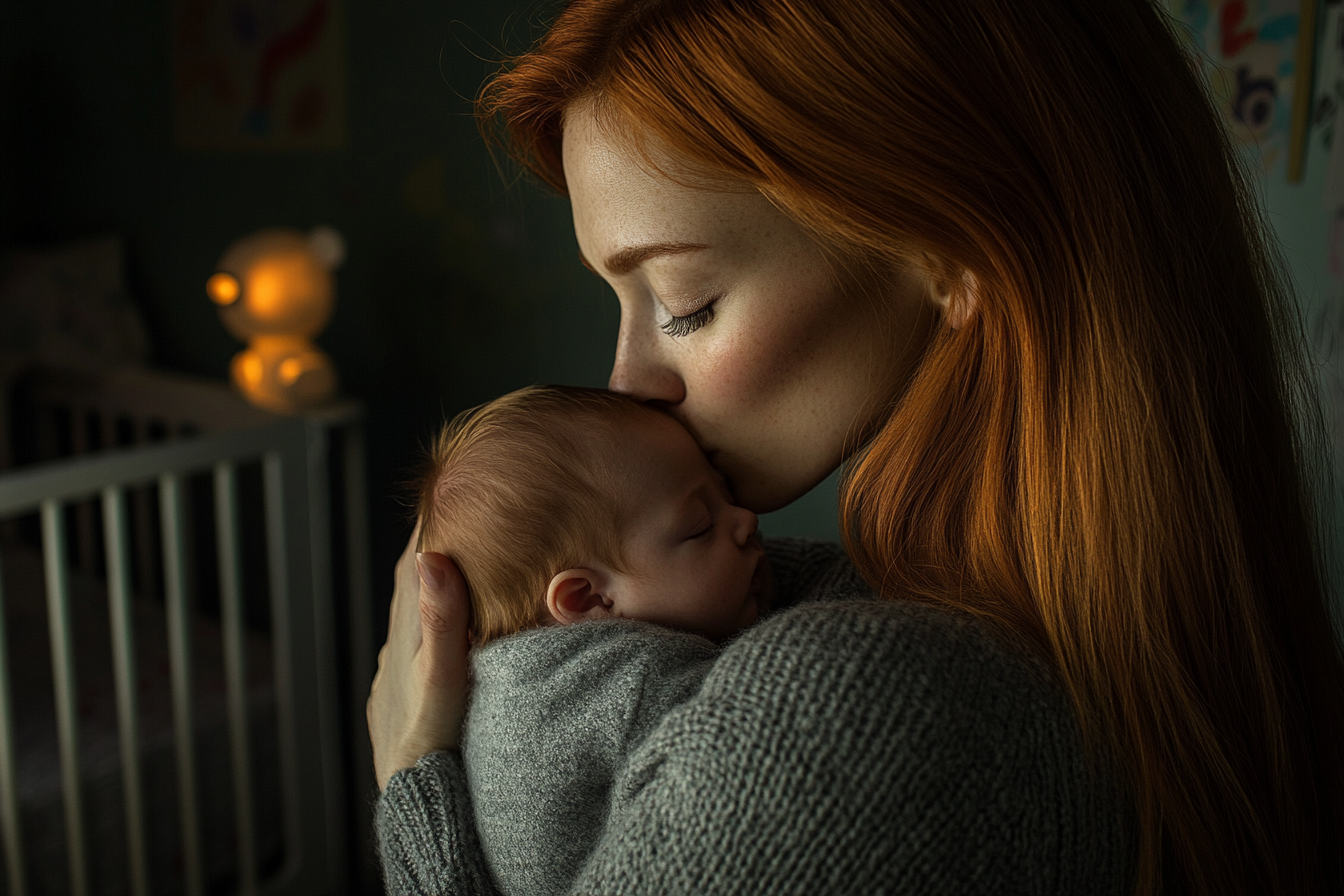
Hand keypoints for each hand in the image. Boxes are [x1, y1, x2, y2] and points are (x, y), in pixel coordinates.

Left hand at [367, 523, 471, 790]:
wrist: (415, 800)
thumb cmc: (430, 743)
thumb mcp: (442, 679)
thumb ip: (440, 619)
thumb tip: (430, 557)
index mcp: (407, 625)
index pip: (417, 555)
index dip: (436, 518)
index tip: (457, 483)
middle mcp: (399, 637)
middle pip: (416, 573)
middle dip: (441, 537)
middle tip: (469, 502)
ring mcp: (401, 661)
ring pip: (418, 603)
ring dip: (439, 573)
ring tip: (466, 546)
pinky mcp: (408, 682)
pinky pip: (424, 630)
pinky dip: (439, 608)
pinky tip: (458, 614)